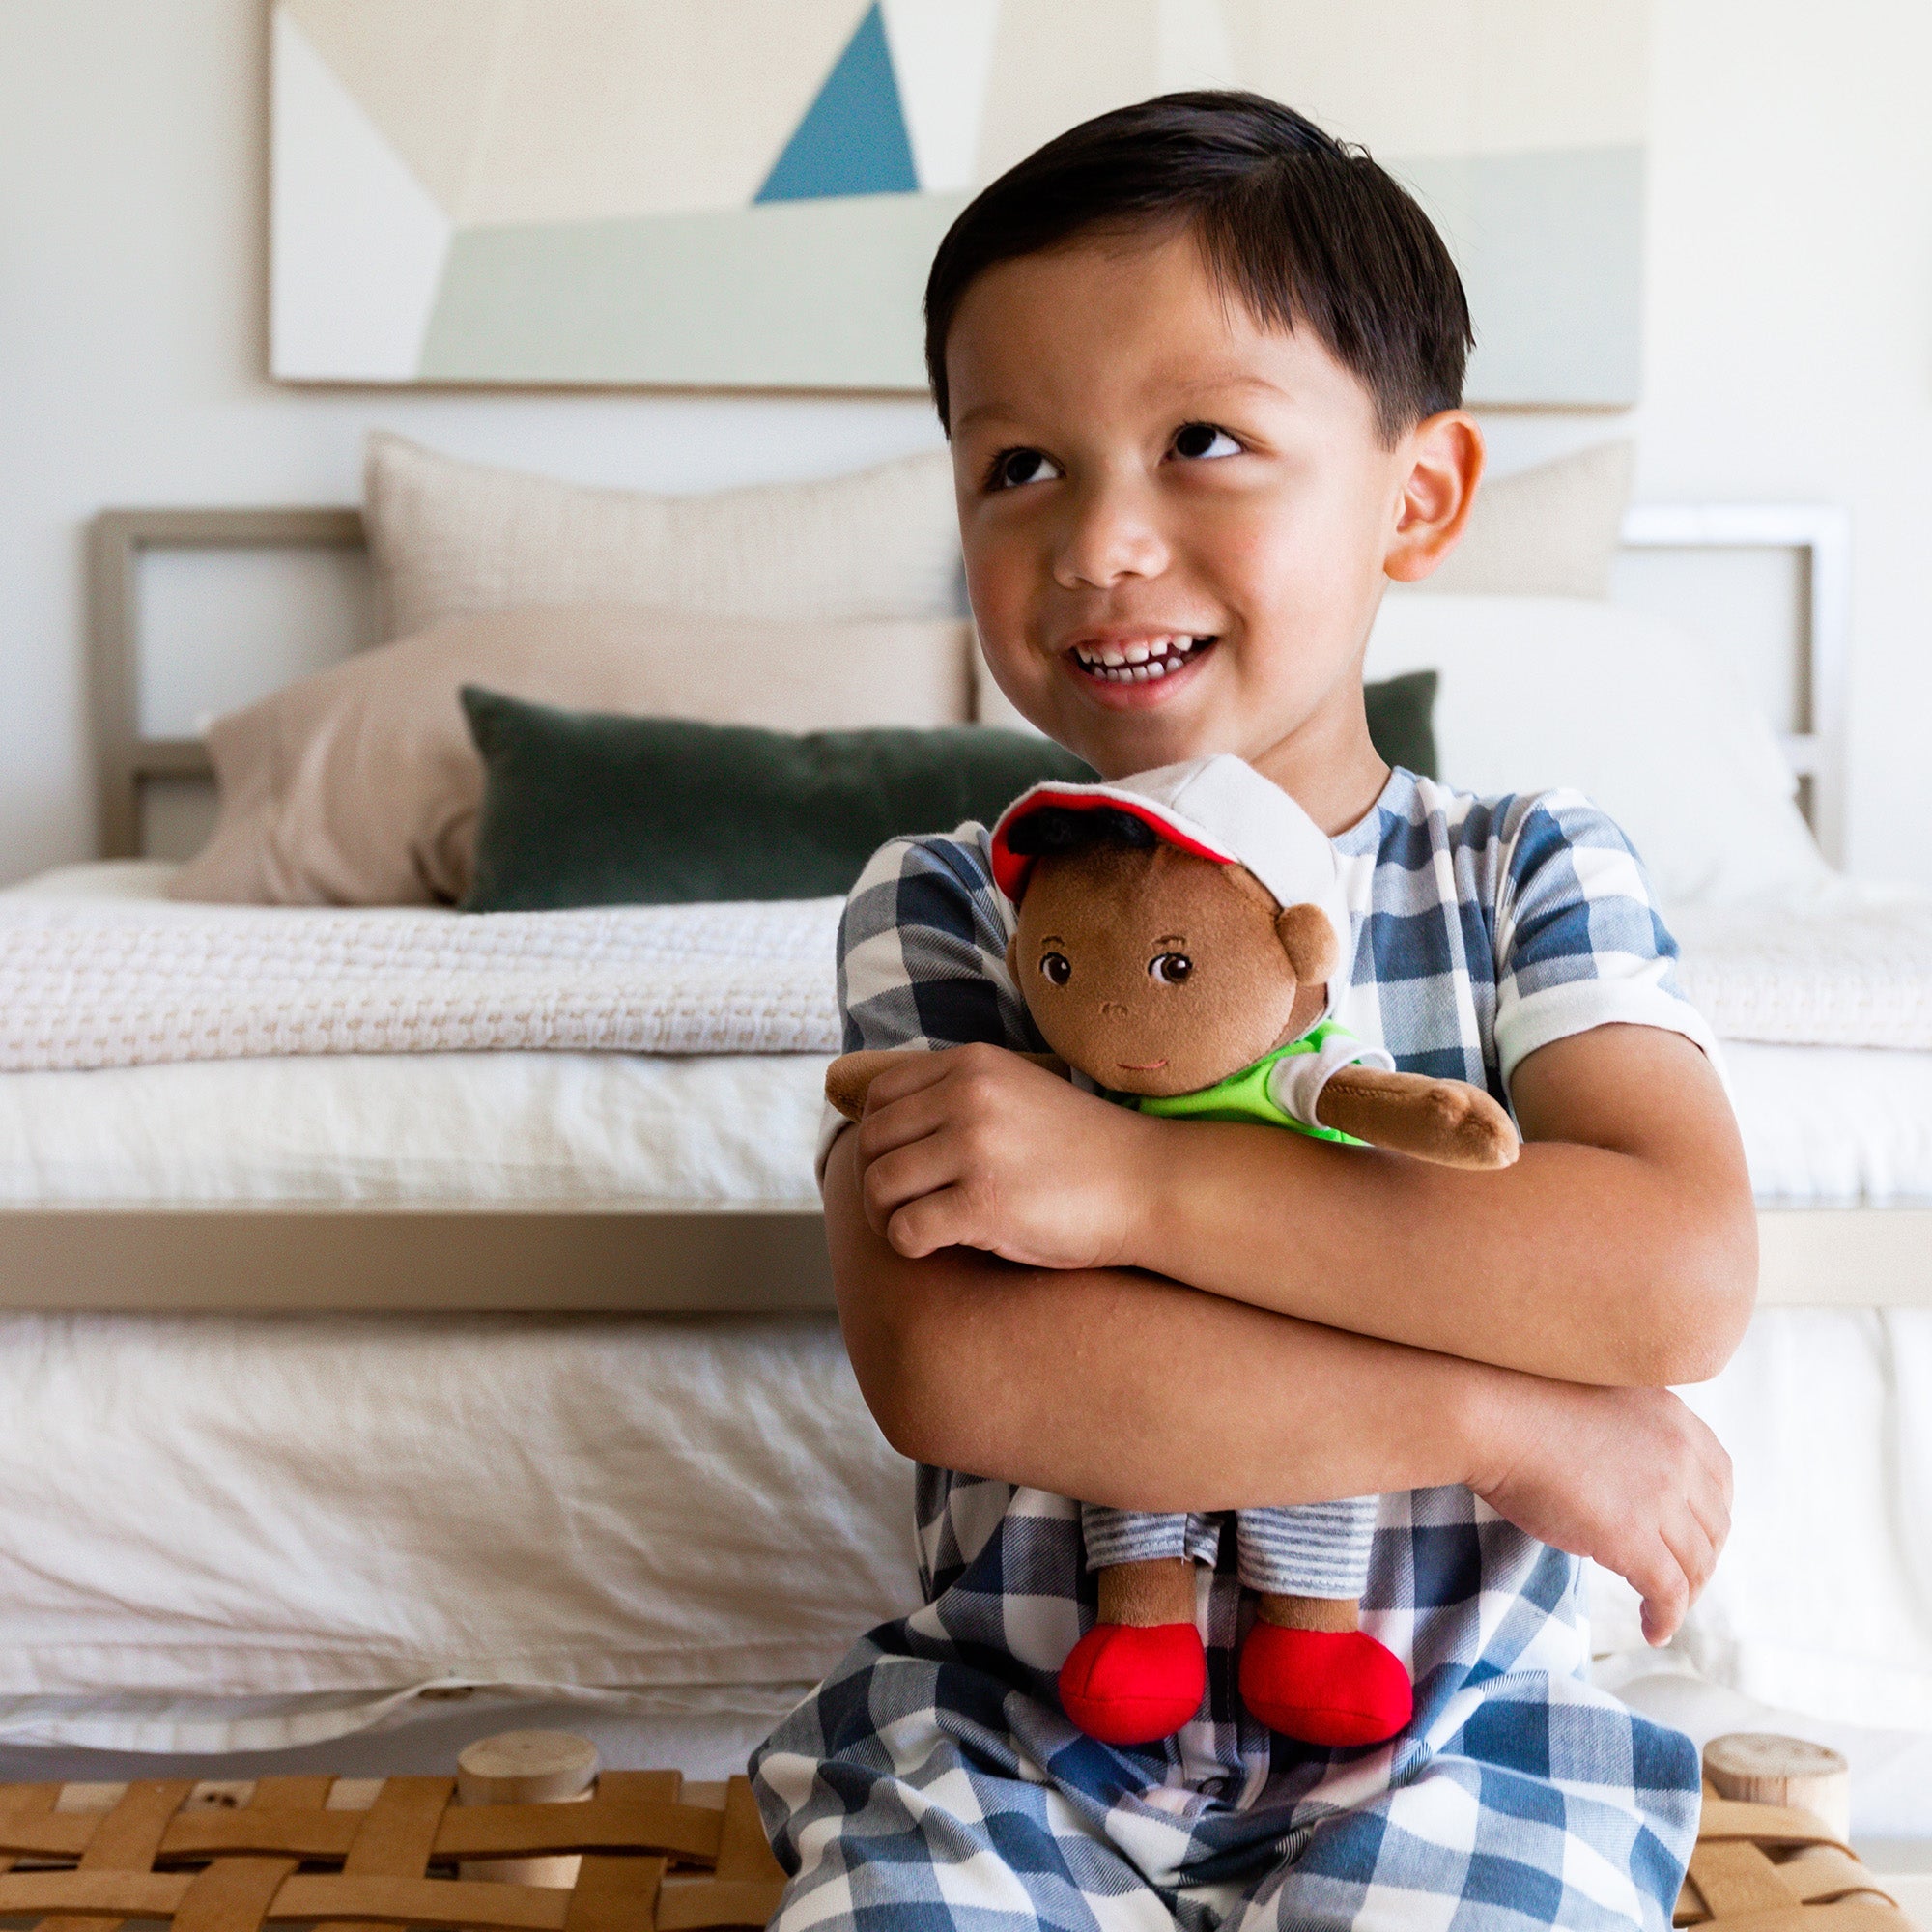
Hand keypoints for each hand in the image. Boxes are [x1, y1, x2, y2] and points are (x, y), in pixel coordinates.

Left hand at [849, 1043, 1151, 1269]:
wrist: (1150, 1183)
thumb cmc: (1080, 1150)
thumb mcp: (1017, 1091)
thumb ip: (958, 1095)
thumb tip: (881, 1127)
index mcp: (972, 1065)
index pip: (879, 1097)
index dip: (879, 1138)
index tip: (904, 1166)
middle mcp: (967, 1098)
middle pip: (871, 1143)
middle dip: (876, 1182)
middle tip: (904, 1208)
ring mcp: (975, 1149)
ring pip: (878, 1186)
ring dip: (886, 1218)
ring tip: (918, 1228)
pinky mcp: (983, 1205)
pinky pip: (905, 1231)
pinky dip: (909, 1245)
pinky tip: (938, 1246)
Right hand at [1468, 1376, 1730, 1643]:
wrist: (1491, 1417)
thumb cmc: (1523, 1407)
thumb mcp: (1601, 1404)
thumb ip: (1633, 1435)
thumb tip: (1632, 1480)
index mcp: (1673, 1417)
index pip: (1721, 1478)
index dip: (1710, 1516)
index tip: (1690, 1537)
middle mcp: (1679, 1455)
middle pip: (1715, 1527)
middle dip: (1700, 1560)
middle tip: (1674, 1580)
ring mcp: (1659, 1496)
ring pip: (1697, 1565)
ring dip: (1684, 1595)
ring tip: (1661, 1610)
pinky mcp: (1632, 1536)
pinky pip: (1669, 1592)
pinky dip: (1667, 1618)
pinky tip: (1653, 1630)